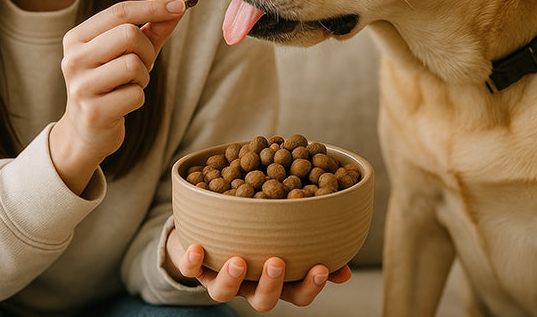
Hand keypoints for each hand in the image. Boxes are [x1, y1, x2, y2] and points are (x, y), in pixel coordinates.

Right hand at [49, 0, 186, 193]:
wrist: (84, 131)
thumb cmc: (111, 84)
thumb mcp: (129, 52)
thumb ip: (152, 29)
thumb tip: (179, 6)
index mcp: (77, 38)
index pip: (119, 11)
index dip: (152, 7)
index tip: (180, 5)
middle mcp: (73, 59)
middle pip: (128, 34)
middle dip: (147, 50)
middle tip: (143, 65)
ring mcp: (81, 86)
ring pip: (133, 64)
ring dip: (143, 76)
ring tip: (130, 85)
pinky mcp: (94, 112)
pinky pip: (136, 94)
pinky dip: (138, 97)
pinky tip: (123, 103)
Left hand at [165, 229, 351, 311]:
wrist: (204, 235)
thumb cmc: (253, 237)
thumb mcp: (283, 242)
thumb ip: (312, 252)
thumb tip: (345, 269)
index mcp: (273, 281)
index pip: (297, 294)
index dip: (310, 286)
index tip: (322, 267)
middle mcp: (248, 286)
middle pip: (262, 300)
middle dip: (270, 284)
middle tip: (276, 262)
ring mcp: (219, 279)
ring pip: (224, 292)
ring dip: (232, 278)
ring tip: (238, 260)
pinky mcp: (195, 266)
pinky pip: (191, 270)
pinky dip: (192, 261)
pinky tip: (197, 248)